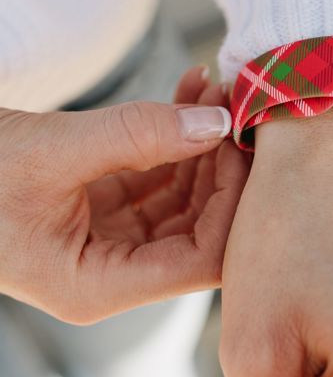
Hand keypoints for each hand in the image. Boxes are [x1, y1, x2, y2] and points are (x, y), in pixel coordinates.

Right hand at [0, 66, 248, 322]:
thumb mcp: (51, 152)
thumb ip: (138, 136)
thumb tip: (216, 124)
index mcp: (100, 286)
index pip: (200, 260)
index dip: (232, 206)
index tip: (238, 146)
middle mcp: (115, 271)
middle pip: (201, 230)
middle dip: (220, 168)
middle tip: (231, 108)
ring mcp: (114, 240)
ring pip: (184, 201)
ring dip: (201, 145)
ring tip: (210, 91)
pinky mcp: (108, 208)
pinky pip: (158, 177)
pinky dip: (174, 139)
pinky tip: (188, 96)